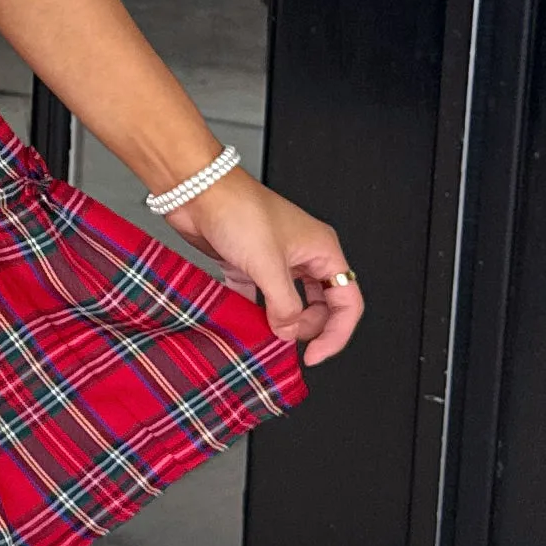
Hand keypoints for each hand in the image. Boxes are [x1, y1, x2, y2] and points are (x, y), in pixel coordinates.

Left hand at [166, 169, 360, 363]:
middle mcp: (304, 256)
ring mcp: (277, 262)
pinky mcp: (250, 266)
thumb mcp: (268, 264)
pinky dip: (255, 313)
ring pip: (291, 304)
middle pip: (321, 307)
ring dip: (280, 322)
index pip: (347, 302)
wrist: (197, 191)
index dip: (336, 333)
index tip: (315, 355)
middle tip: (282, 335)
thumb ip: (283, 305)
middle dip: (304, 327)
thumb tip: (288, 332)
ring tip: (265, 334)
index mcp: (323, 250)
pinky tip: (244, 321)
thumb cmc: (238, 209)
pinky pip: (261, 299)